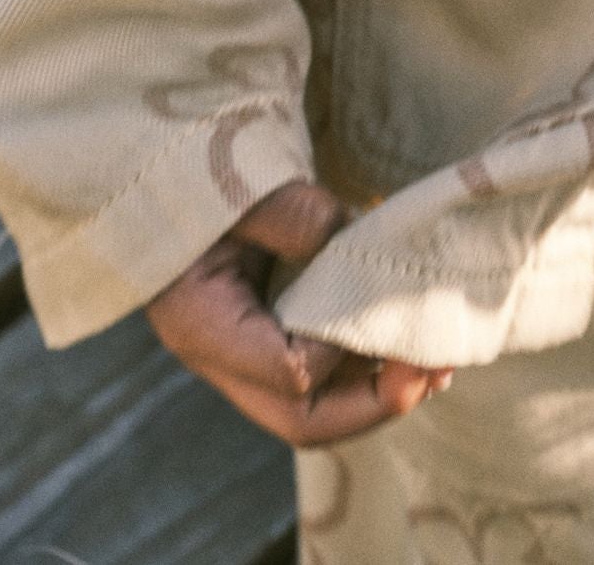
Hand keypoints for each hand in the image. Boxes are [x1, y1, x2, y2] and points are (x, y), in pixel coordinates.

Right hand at [146, 178, 454, 444]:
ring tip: (436, 363)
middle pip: (302, 418)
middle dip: (373, 404)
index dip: (341, 350)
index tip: (374, 301)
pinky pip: (319, 374)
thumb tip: (350, 236)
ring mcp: (244, 353)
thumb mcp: (237, 185)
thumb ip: (291, 214)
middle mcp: (222, 356)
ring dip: (377, 390)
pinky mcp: (266, 335)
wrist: (158, 177)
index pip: (287, 372)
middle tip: (433, 370)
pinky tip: (405, 342)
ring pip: (316, 405)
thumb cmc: (193, 176)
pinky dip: (362, 365)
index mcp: (203, 325)